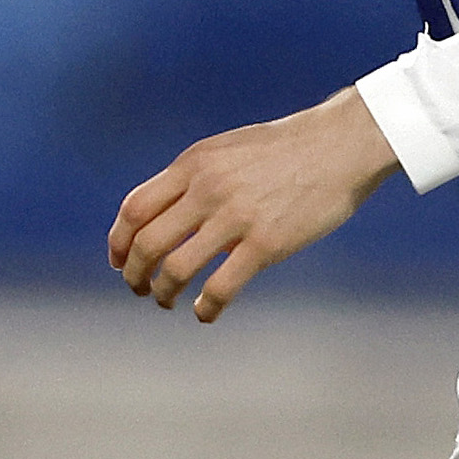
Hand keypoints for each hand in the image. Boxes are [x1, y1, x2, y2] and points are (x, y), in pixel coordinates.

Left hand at [108, 88, 401, 321]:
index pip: (135, 208)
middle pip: (147, 242)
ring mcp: (235, 217)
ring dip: (163, 292)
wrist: (340, 145)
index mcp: (192, 165)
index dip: (118, 240)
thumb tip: (169, 214)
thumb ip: (194, 179)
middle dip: (133, 272)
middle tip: (137, 287)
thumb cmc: (284, 149)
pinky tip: (203, 313)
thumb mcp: (225, 151)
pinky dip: (205, 307)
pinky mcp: (266, 243)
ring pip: (176, 267)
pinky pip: (222, 286)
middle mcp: (206, 189)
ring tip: (165, 301)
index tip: (118, 260)